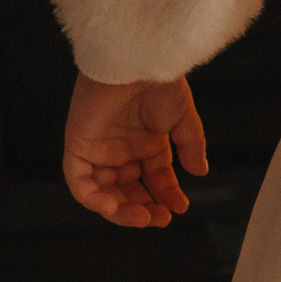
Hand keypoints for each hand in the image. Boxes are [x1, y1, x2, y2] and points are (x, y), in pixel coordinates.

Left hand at [63, 73, 206, 227]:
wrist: (134, 62)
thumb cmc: (158, 83)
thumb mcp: (182, 118)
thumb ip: (190, 146)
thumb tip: (201, 173)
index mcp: (146, 142)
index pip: (154, 178)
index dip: (166, 195)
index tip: (180, 208)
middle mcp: (122, 150)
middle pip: (128, 191)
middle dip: (143, 208)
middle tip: (159, 219)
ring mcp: (99, 150)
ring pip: (104, 193)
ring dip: (120, 210)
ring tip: (141, 217)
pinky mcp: (79, 148)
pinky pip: (80, 183)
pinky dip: (93, 199)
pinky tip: (114, 207)